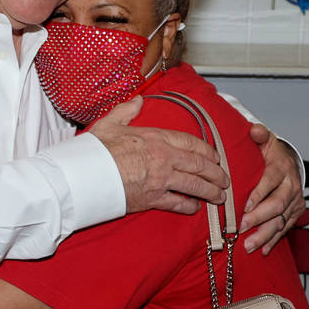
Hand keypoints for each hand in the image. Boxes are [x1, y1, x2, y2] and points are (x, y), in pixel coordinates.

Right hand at [89, 96, 229, 214]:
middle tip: (224, 179)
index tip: (215, 156)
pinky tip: (195, 208)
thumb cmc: (95, 150)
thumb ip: (127, 111)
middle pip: (199, 165)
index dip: (207, 150)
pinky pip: (178, 203)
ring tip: (219, 197)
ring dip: (210, 191)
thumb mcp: (110, 123)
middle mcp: (163, 159)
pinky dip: (189, 206)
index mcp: (155, 138)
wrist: (84, 175)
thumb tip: (138, 100)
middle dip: (216, 173)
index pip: (190, 143)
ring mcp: (160, 180)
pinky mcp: (152, 199)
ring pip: (195, 185)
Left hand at [240, 125, 303, 253]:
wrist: (290, 163)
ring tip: (249, 245)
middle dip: (260, 217)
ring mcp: (295, 201)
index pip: (271, 181)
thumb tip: (254, 130)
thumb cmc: (271, 154)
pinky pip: (285, 228)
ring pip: (281, 220)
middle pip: (277, 204)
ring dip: (265, 234)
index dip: (259, 193)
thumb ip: (260, 135)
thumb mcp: (266, 141)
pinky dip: (274, 240)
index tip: (245, 205)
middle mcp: (291, 186)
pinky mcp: (295, 212)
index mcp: (282, 168)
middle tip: (242, 227)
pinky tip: (263, 250)